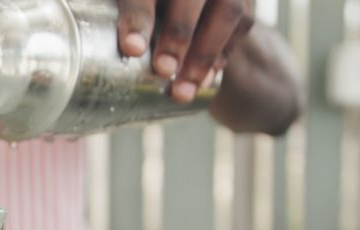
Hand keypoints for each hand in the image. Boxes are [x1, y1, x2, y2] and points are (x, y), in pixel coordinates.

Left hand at [117, 0, 255, 102]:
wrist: (183, 8)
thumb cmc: (145, 10)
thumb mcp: (131, 9)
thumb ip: (126, 21)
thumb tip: (116, 54)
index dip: (138, 17)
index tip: (133, 49)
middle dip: (178, 35)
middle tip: (163, 70)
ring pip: (228, 10)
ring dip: (205, 54)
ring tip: (183, 90)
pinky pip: (242, 24)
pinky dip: (222, 55)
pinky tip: (203, 81)